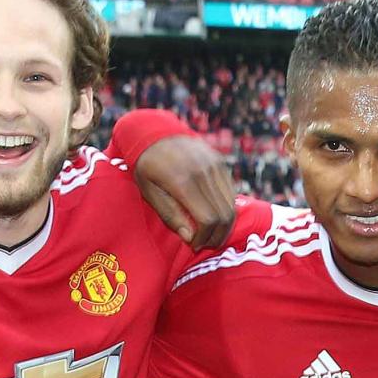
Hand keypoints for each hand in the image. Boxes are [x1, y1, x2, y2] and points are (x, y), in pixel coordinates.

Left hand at [134, 132, 237, 247]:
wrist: (154, 132)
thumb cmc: (147, 166)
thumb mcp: (148, 192)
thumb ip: (169, 215)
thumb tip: (189, 237)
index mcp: (182, 181)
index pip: (207, 219)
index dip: (204, 238)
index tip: (194, 245)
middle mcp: (203, 172)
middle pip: (223, 216)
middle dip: (217, 236)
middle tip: (205, 244)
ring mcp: (214, 166)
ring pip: (231, 206)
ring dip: (224, 226)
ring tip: (211, 234)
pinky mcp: (220, 163)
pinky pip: (230, 193)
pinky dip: (225, 210)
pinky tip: (214, 217)